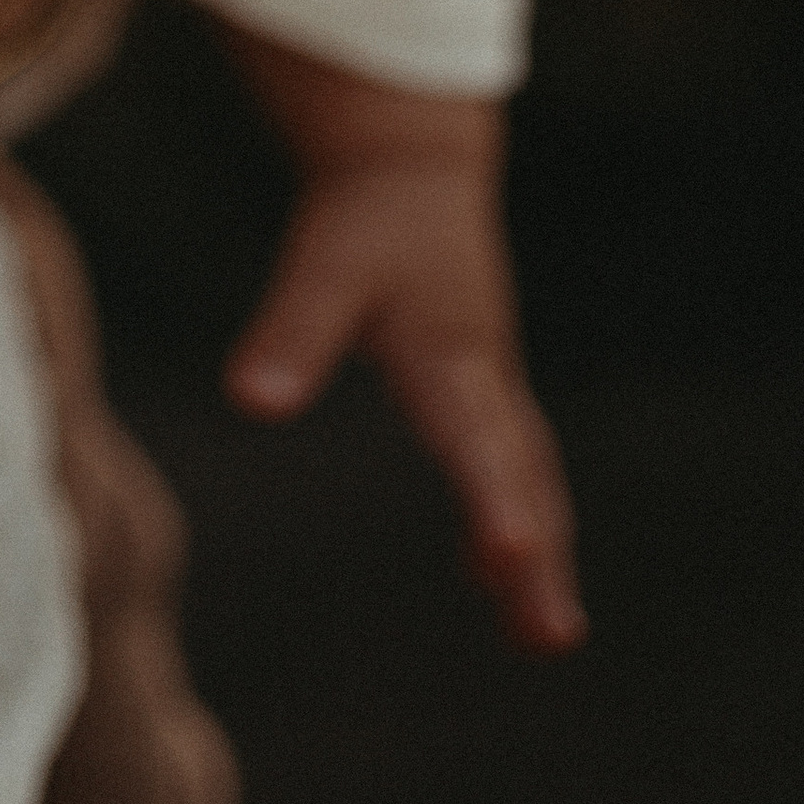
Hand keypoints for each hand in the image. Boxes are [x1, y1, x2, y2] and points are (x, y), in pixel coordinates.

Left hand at [220, 31, 586, 654]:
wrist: (412, 164)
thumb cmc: (367, 217)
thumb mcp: (322, 265)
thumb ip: (290, 331)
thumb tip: (250, 401)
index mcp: (451, 355)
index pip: (476, 440)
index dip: (494, 501)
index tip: (511, 558)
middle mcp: (484, 376)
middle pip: (524, 477)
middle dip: (537, 556)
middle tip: (552, 638)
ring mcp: (491, 381)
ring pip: (529, 475)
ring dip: (538, 550)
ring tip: (542, 635)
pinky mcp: (480, 380)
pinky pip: (510, 461)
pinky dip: (512, 512)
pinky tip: (487, 568)